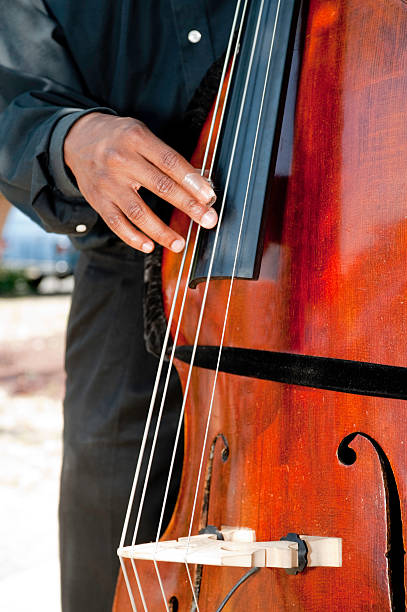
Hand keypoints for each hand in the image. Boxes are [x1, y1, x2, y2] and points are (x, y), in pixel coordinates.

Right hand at [64, 112, 217, 252]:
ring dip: (161, 231)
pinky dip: (133, 238)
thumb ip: (165, 156)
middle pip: (160, 187)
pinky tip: (149, 246)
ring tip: (179, 244)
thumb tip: (198, 182)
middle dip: (188, 206)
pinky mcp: (97, 200)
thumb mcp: (141, 134)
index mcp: (136, 139)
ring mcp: (108, 183)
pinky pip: (117, 223)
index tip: (209, 196)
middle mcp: (121, 160)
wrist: (75, 139)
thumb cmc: (118, 138)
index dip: (192, 181)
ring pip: (138, 212)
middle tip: (208, 220)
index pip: (170, 162)